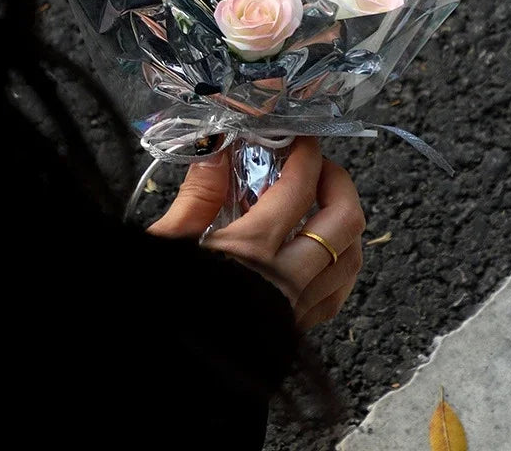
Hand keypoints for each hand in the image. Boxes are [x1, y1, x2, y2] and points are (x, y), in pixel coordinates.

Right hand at [147, 138, 364, 330]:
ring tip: (322, 204)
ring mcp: (297, 309)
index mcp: (251, 251)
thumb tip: (217, 149)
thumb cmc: (158, 307)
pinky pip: (338, 292)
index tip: (301, 140)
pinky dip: (339, 262)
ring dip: (345, 223)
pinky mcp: (297, 331)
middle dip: (339, 182)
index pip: (299, 189)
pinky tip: (319, 250)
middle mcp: (286, 279)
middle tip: (319, 167)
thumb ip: (197, 195)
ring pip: (352, 258)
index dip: (307, 156)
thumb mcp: (168, 244)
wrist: (164, 371)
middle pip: (344, 221)